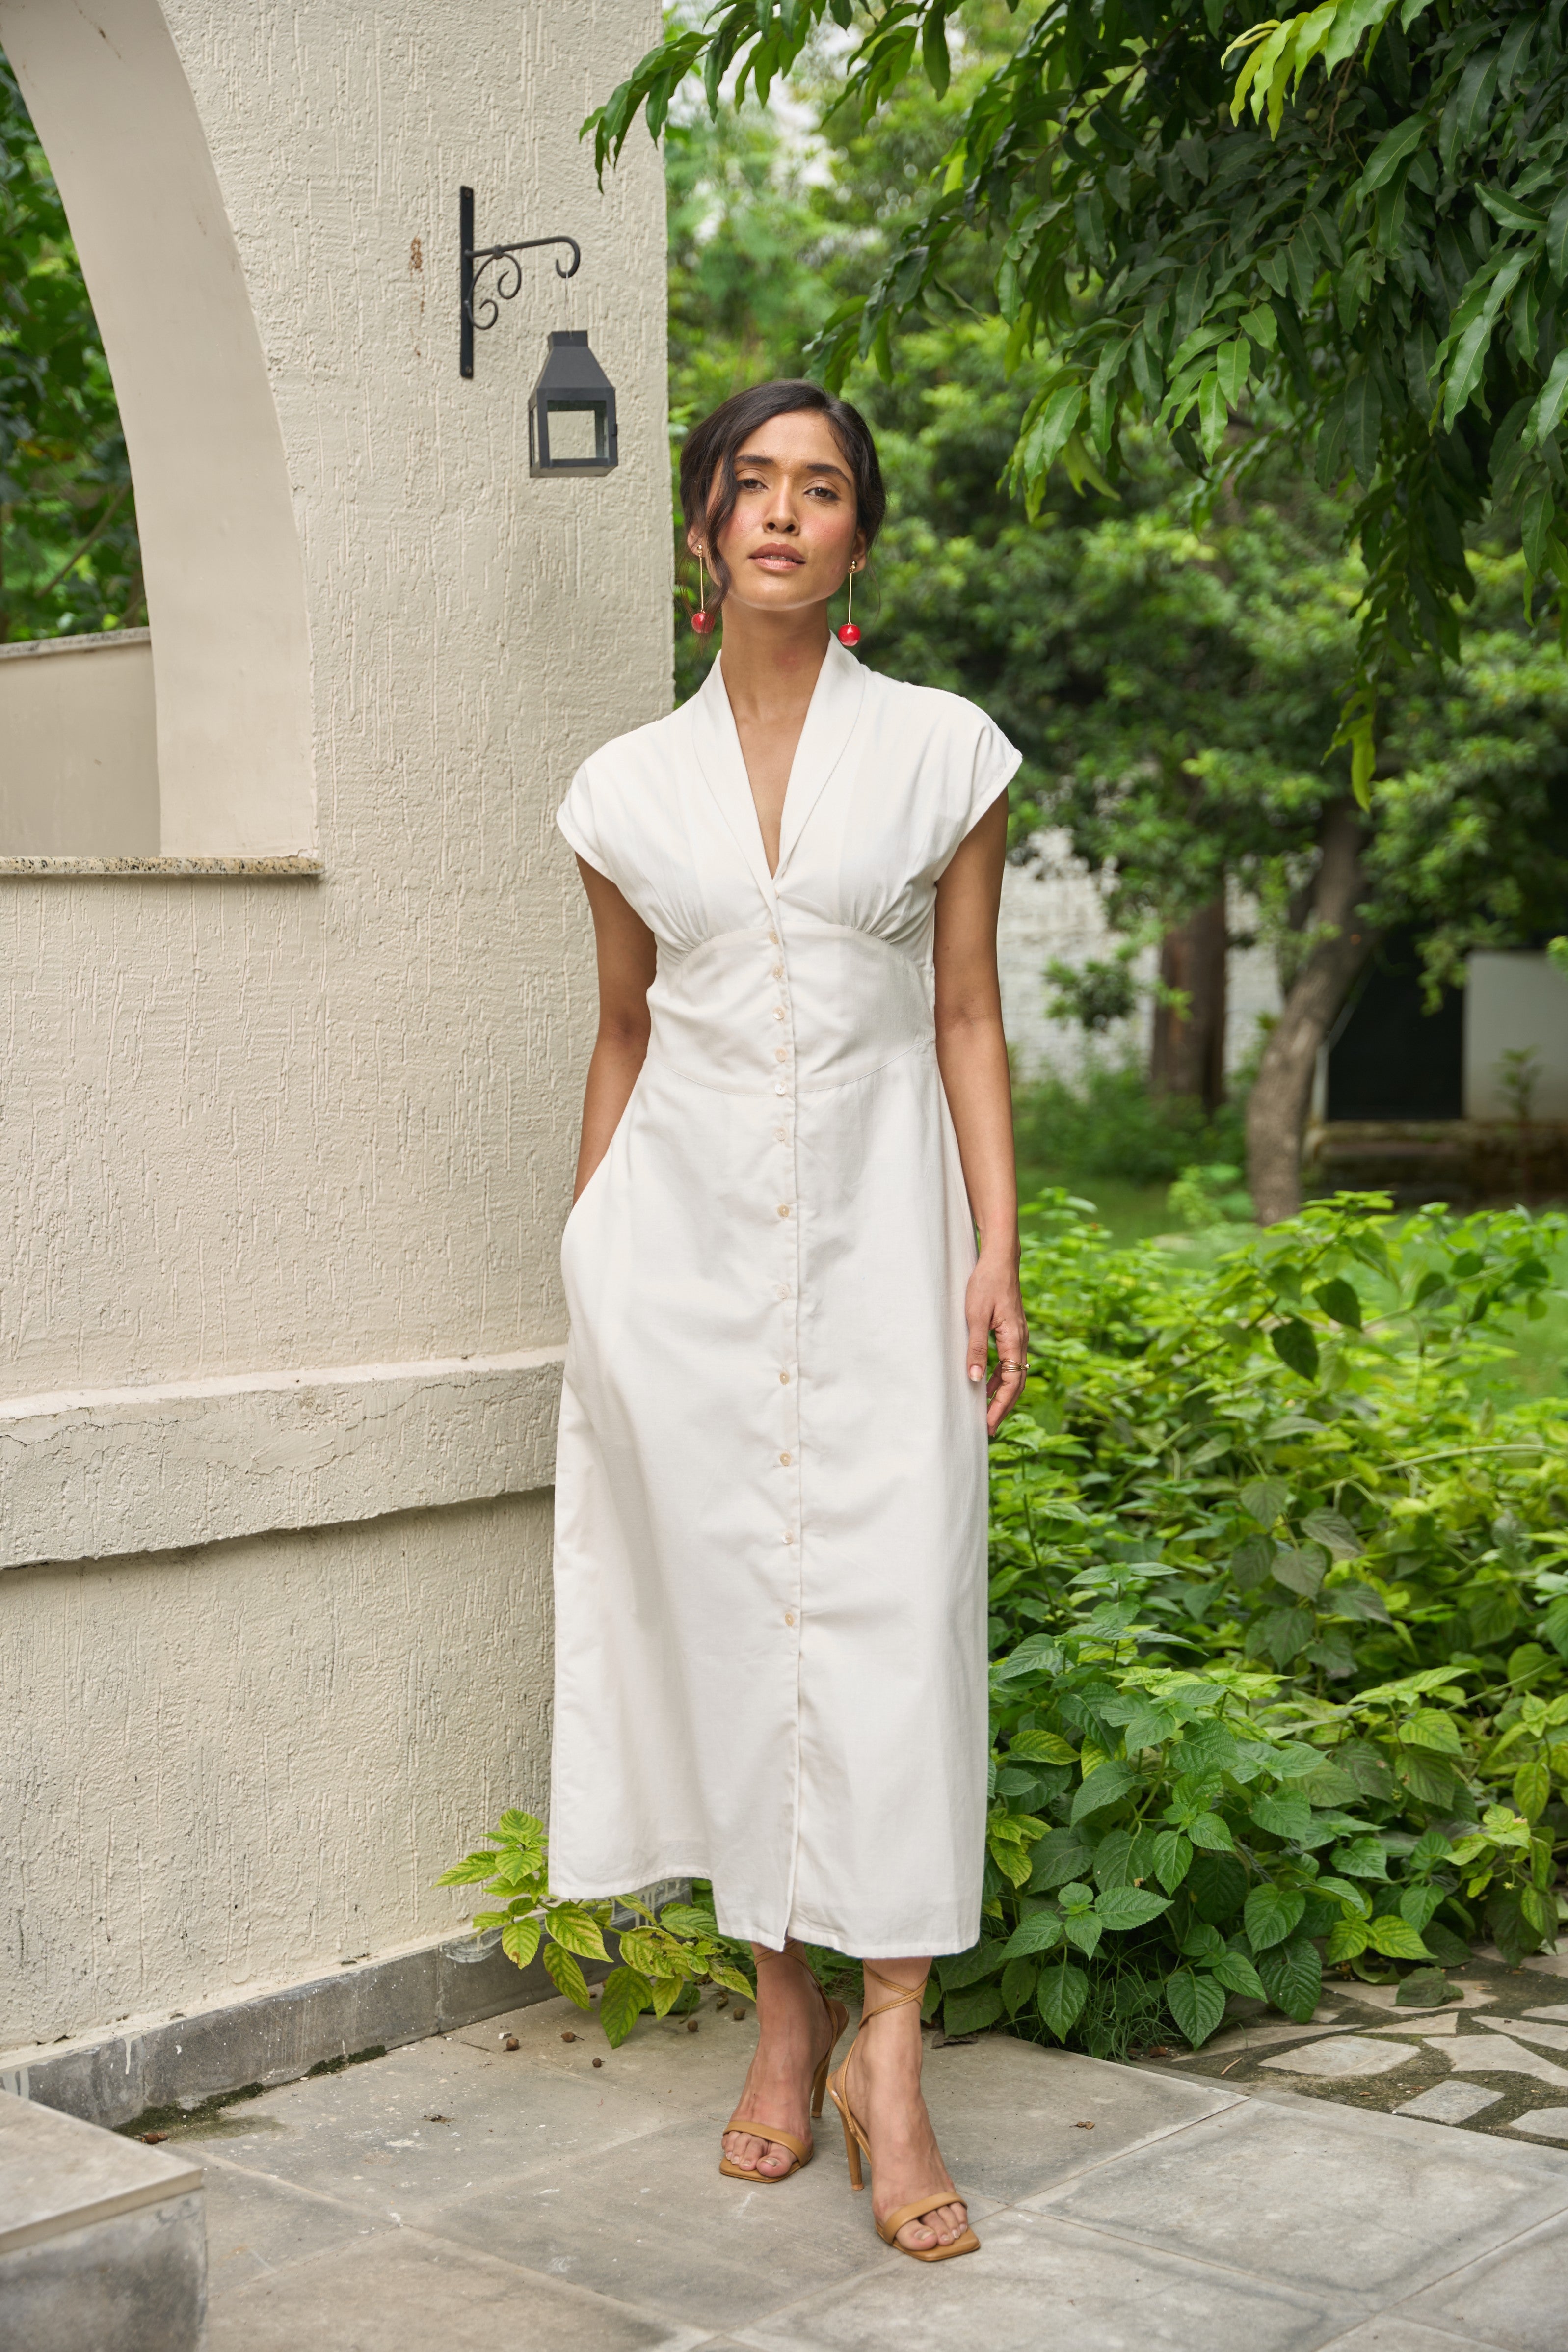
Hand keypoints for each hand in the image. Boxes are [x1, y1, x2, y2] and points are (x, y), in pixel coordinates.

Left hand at [965, 1251, 1027, 1434]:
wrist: (1000, 1260)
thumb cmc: (986, 1284)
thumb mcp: (975, 1316)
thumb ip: (976, 1348)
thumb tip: (974, 1379)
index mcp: (1014, 1340)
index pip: (1011, 1383)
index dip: (1000, 1406)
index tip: (988, 1425)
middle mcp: (1020, 1341)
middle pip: (1016, 1384)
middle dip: (1002, 1407)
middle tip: (988, 1428)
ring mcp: (1018, 1337)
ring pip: (1014, 1374)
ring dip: (1000, 1394)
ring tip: (986, 1412)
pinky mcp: (1012, 1331)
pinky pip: (1009, 1362)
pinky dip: (999, 1377)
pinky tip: (984, 1383)